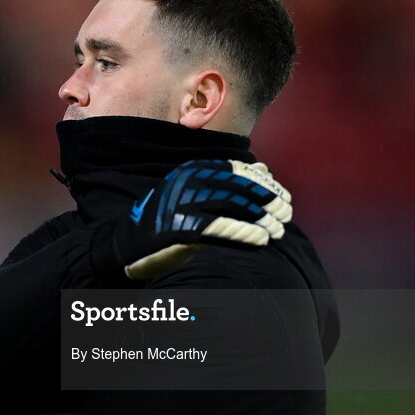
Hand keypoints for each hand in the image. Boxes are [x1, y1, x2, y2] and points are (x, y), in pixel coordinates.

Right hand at [95, 159, 292, 280]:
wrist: (128, 246)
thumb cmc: (168, 222)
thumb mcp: (196, 196)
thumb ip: (226, 183)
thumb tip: (264, 169)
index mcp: (191, 172)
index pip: (236, 170)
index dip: (264, 183)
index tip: (284, 195)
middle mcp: (187, 184)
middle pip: (238, 187)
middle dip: (267, 200)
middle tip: (287, 214)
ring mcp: (182, 206)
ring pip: (233, 207)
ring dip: (261, 219)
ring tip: (278, 230)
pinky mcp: (180, 229)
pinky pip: (220, 228)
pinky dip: (244, 233)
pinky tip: (260, 240)